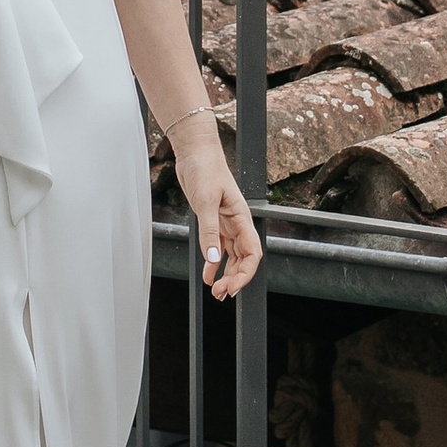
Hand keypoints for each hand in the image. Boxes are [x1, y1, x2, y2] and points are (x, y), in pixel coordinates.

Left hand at [174, 124, 261, 300]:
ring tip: (215, 290)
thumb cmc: (205, 169)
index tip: (231, 288)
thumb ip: (209, 231)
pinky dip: (214, 262)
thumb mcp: (205, 201)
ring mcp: (226, 223)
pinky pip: (218, 247)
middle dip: (234, 279)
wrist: (195, 152)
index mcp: (242, 218)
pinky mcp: (214, 221)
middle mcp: (237, 223)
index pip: (252, 253)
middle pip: (243, 259)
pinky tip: (207, 274)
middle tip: (219, 294)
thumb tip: (212, 259)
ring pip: (232, 256)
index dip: (245, 274)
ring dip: (226, 273)